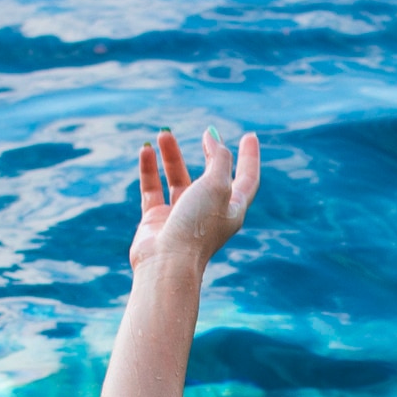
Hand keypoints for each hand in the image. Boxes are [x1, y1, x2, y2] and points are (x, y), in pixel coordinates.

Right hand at [130, 127, 259, 273]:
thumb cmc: (197, 226)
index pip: (246, 179)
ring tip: (165, 134)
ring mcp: (181, 217)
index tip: (250, 136)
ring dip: (172, 157)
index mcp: (231, 210)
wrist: (167, 263)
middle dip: (208, 153)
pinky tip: (146, 150)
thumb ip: (219, 158)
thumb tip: (213, 138)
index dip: (249, 158)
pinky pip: (153, 189)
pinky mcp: (157, 220)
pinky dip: (150, 170)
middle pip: (210, 177)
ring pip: (178, 179)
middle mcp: (208, 214)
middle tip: (205, 133)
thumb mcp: (217, 185)